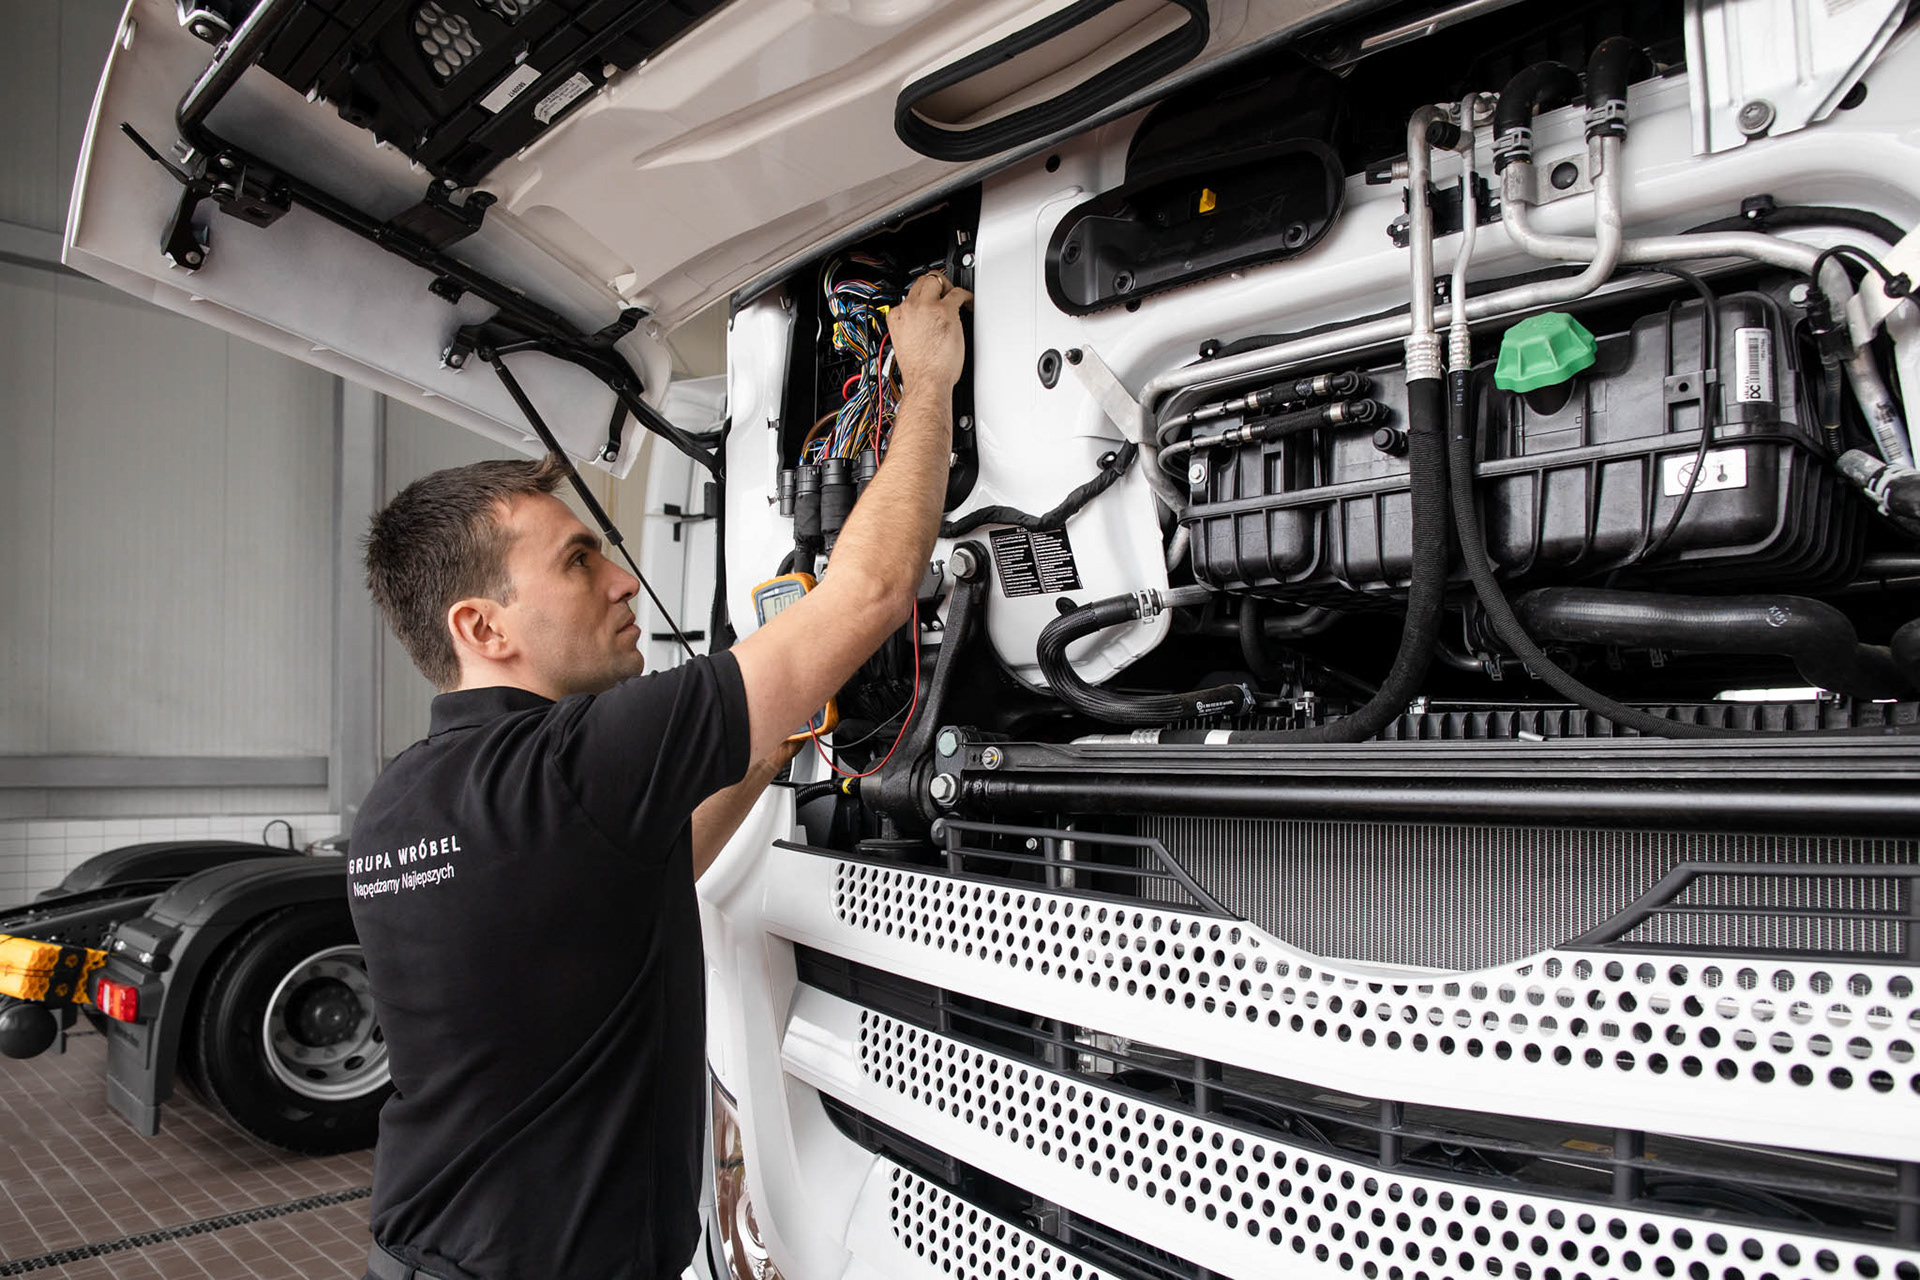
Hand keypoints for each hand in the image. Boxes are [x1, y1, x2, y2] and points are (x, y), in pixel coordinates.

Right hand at [886, 272, 971, 392]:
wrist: (926, 380)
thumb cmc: (919, 370)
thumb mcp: (906, 343)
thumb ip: (912, 327)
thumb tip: (924, 323)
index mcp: (896, 317)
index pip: (908, 296)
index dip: (922, 297)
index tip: (929, 301)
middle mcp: (909, 309)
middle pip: (921, 283)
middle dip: (934, 285)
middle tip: (944, 292)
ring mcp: (927, 307)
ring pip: (935, 281)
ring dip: (946, 286)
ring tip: (955, 295)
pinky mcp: (945, 310)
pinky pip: (957, 293)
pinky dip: (965, 295)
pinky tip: (968, 302)